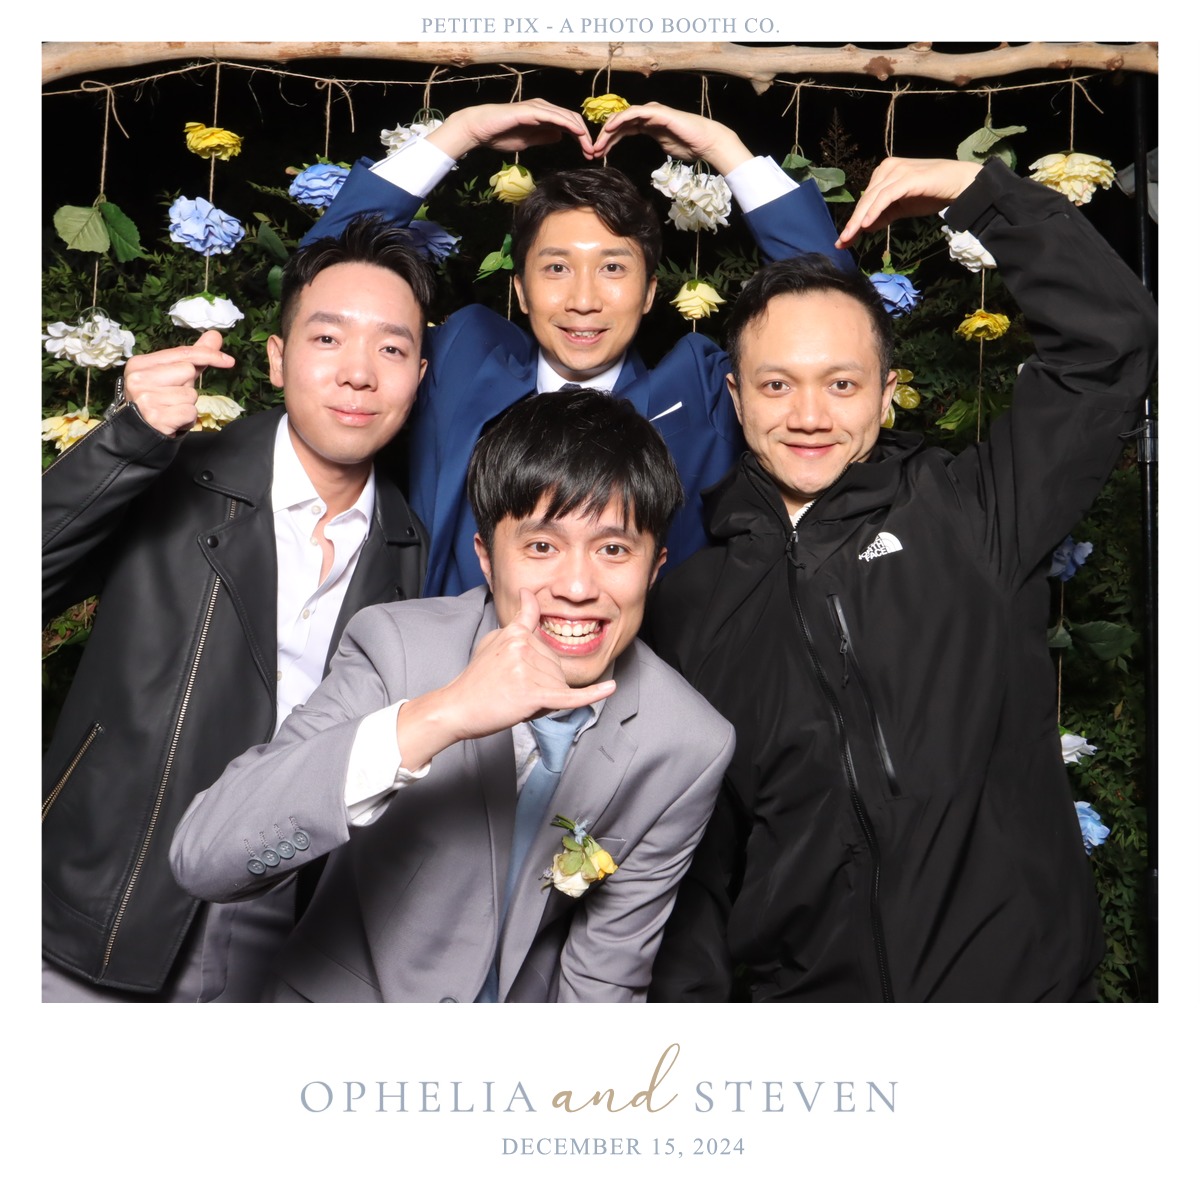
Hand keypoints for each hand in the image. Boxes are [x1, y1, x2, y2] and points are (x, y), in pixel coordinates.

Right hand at [122, 329, 234, 436]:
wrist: (139, 433)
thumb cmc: (159, 401)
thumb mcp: (171, 376)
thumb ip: (193, 356)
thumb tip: (215, 336)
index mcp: (140, 364)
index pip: (182, 353)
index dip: (209, 355)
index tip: (229, 360)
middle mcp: (139, 378)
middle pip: (188, 371)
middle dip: (188, 385)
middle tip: (172, 396)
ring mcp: (146, 398)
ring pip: (191, 394)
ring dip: (187, 404)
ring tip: (171, 409)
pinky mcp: (156, 417)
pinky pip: (190, 412)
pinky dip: (187, 419)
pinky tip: (172, 420)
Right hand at [395, 589, 614, 768]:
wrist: (457, 708)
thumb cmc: (473, 683)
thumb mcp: (487, 647)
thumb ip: (509, 634)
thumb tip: (525, 625)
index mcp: (512, 634)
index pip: (530, 618)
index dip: (531, 605)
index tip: (531, 593)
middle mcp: (522, 646)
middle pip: (554, 663)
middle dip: (542, 681)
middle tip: (512, 689)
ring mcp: (528, 668)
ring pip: (558, 683)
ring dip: (545, 696)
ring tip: (516, 698)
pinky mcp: (533, 692)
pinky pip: (569, 696)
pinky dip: (592, 695)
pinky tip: (609, 688)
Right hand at [427, 99, 591, 159]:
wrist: (480, 129)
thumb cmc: (500, 134)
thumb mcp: (528, 140)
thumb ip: (543, 137)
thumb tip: (559, 136)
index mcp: (543, 115)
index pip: (568, 124)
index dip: (581, 138)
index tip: (588, 154)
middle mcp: (543, 108)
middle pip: (572, 119)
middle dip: (586, 136)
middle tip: (594, 153)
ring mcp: (538, 107)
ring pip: (567, 116)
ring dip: (581, 132)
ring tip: (589, 147)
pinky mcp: (531, 110)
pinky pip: (554, 116)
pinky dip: (568, 124)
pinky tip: (577, 133)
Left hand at [588, 102, 751, 175]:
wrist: (705, 142)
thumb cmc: (689, 146)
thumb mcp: (663, 148)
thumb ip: (651, 146)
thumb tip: (643, 156)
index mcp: (647, 125)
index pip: (622, 130)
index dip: (608, 141)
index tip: (598, 154)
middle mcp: (647, 116)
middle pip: (619, 123)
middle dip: (604, 137)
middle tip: (592, 150)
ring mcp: (652, 112)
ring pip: (624, 117)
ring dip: (609, 130)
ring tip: (598, 143)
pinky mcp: (657, 113)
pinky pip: (635, 113)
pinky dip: (621, 119)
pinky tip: (610, 128)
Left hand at [836, 157, 982, 248]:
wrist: (959, 185)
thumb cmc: (932, 193)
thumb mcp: (902, 207)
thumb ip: (883, 215)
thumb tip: (864, 226)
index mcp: (885, 172)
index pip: (865, 199)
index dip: (853, 220)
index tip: (843, 241)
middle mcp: (888, 168)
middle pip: (865, 199)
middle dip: (852, 223)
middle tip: (841, 243)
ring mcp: (897, 171)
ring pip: (872, 198)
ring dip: (859, 220)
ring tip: (849, 237)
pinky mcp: (907, 178)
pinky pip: (886, 196)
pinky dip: (875, 211)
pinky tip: (866, 224)